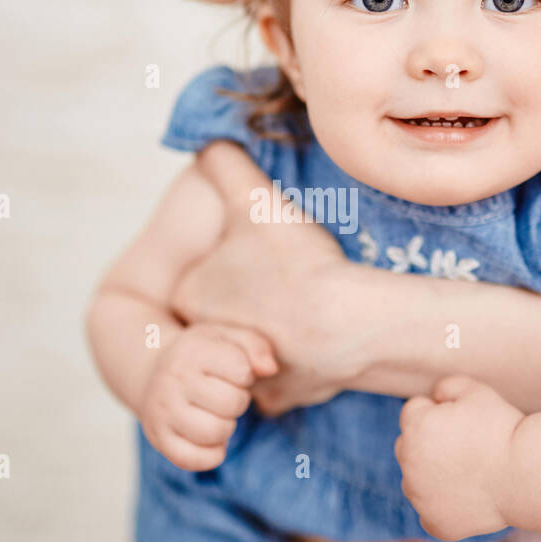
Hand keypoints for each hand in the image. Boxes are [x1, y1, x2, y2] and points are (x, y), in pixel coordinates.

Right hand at [139, 323, 276, 471]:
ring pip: (215, 433)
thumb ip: (256, 345)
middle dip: (239, 401)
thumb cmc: (200, 356)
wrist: (151, 373)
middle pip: (232, 404)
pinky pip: (193, 459)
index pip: (241, 370)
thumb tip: (270, 369)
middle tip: (225, 394)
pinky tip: (211, 438)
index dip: (246, 374)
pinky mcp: (158, 439)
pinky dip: (212, 454)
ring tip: (217, 414)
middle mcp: (172, 382)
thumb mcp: (227, 337)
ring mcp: (161, 412)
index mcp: (192, 352)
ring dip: (226, 427)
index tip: (232, 371)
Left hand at [170, 142, 361, 409]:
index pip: (205, 275)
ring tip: (306, 312)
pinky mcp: (278, 399)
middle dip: (253, 300)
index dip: (239, 260)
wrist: (348, 326)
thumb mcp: (255, 199)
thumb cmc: (297, 264)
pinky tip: (320, 345)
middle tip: (289, 281)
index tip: (268, 257)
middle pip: (227, 313)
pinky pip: (284, 380)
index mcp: (193, 296)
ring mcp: (242, 377)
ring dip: (272, 335)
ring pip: (253, 347)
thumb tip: (207, 142)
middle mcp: (208, 343)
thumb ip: (225, 164)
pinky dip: (301, 366)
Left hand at [395, 375, 522, 540]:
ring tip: (469, 473)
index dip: (439, 412)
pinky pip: (429, 512)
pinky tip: (469, 498)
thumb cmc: (504, 429)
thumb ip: (447, 386)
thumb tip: (434, 396)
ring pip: (415, 480)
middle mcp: (408, 462)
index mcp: (415, 426)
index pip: (413, 412)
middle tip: (466, 448)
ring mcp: (419, 496)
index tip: (464, 421)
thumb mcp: (477, 392)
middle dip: (428, 444)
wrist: (527, 475)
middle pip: (407, 446)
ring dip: (431, 476)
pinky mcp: (434, 523)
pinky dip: (444, 507)